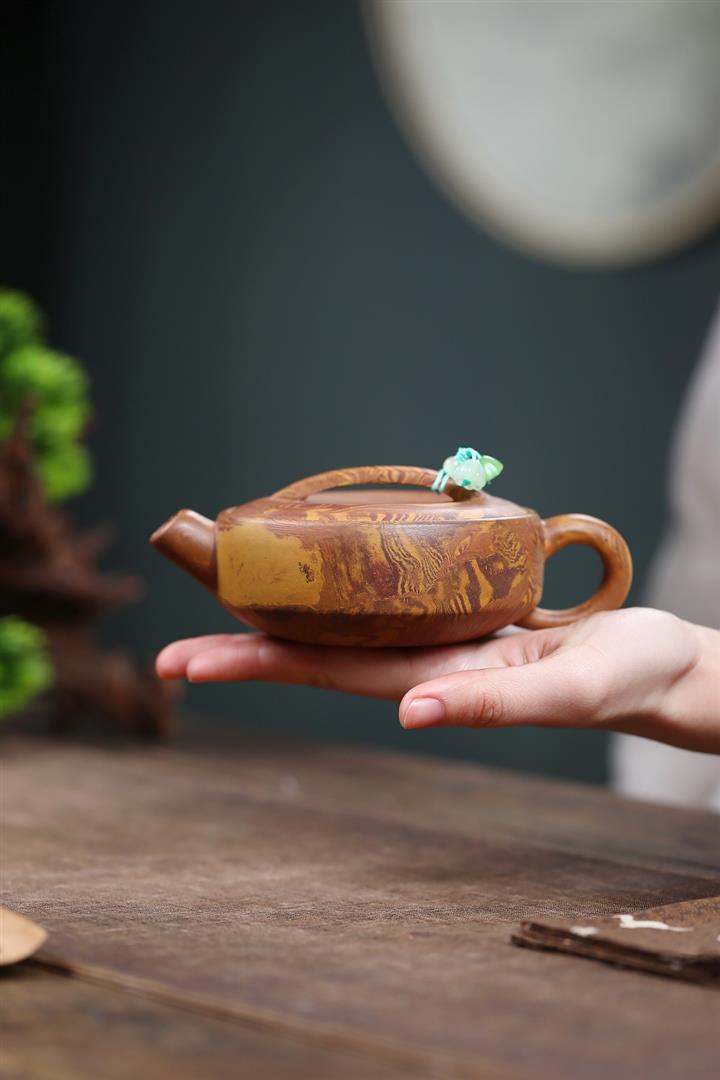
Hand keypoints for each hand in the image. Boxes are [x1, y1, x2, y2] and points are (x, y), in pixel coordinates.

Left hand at [156, 608, 719, 752]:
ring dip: (284, 612)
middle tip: (168, 645)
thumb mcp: (568, 692)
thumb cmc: (626, 678)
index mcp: (438, 679)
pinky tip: (315, 574)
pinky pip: (388, 595)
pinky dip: (340, 585)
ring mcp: (440, 635)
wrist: (656, 662)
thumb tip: (408, 711)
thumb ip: (493, 704)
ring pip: (347, 622)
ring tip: (223, 596)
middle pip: (318, 648)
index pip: (327, 670)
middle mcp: (425, 659)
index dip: (254, 664)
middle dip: (243, 643)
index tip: (184, 663)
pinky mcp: (464, 609)